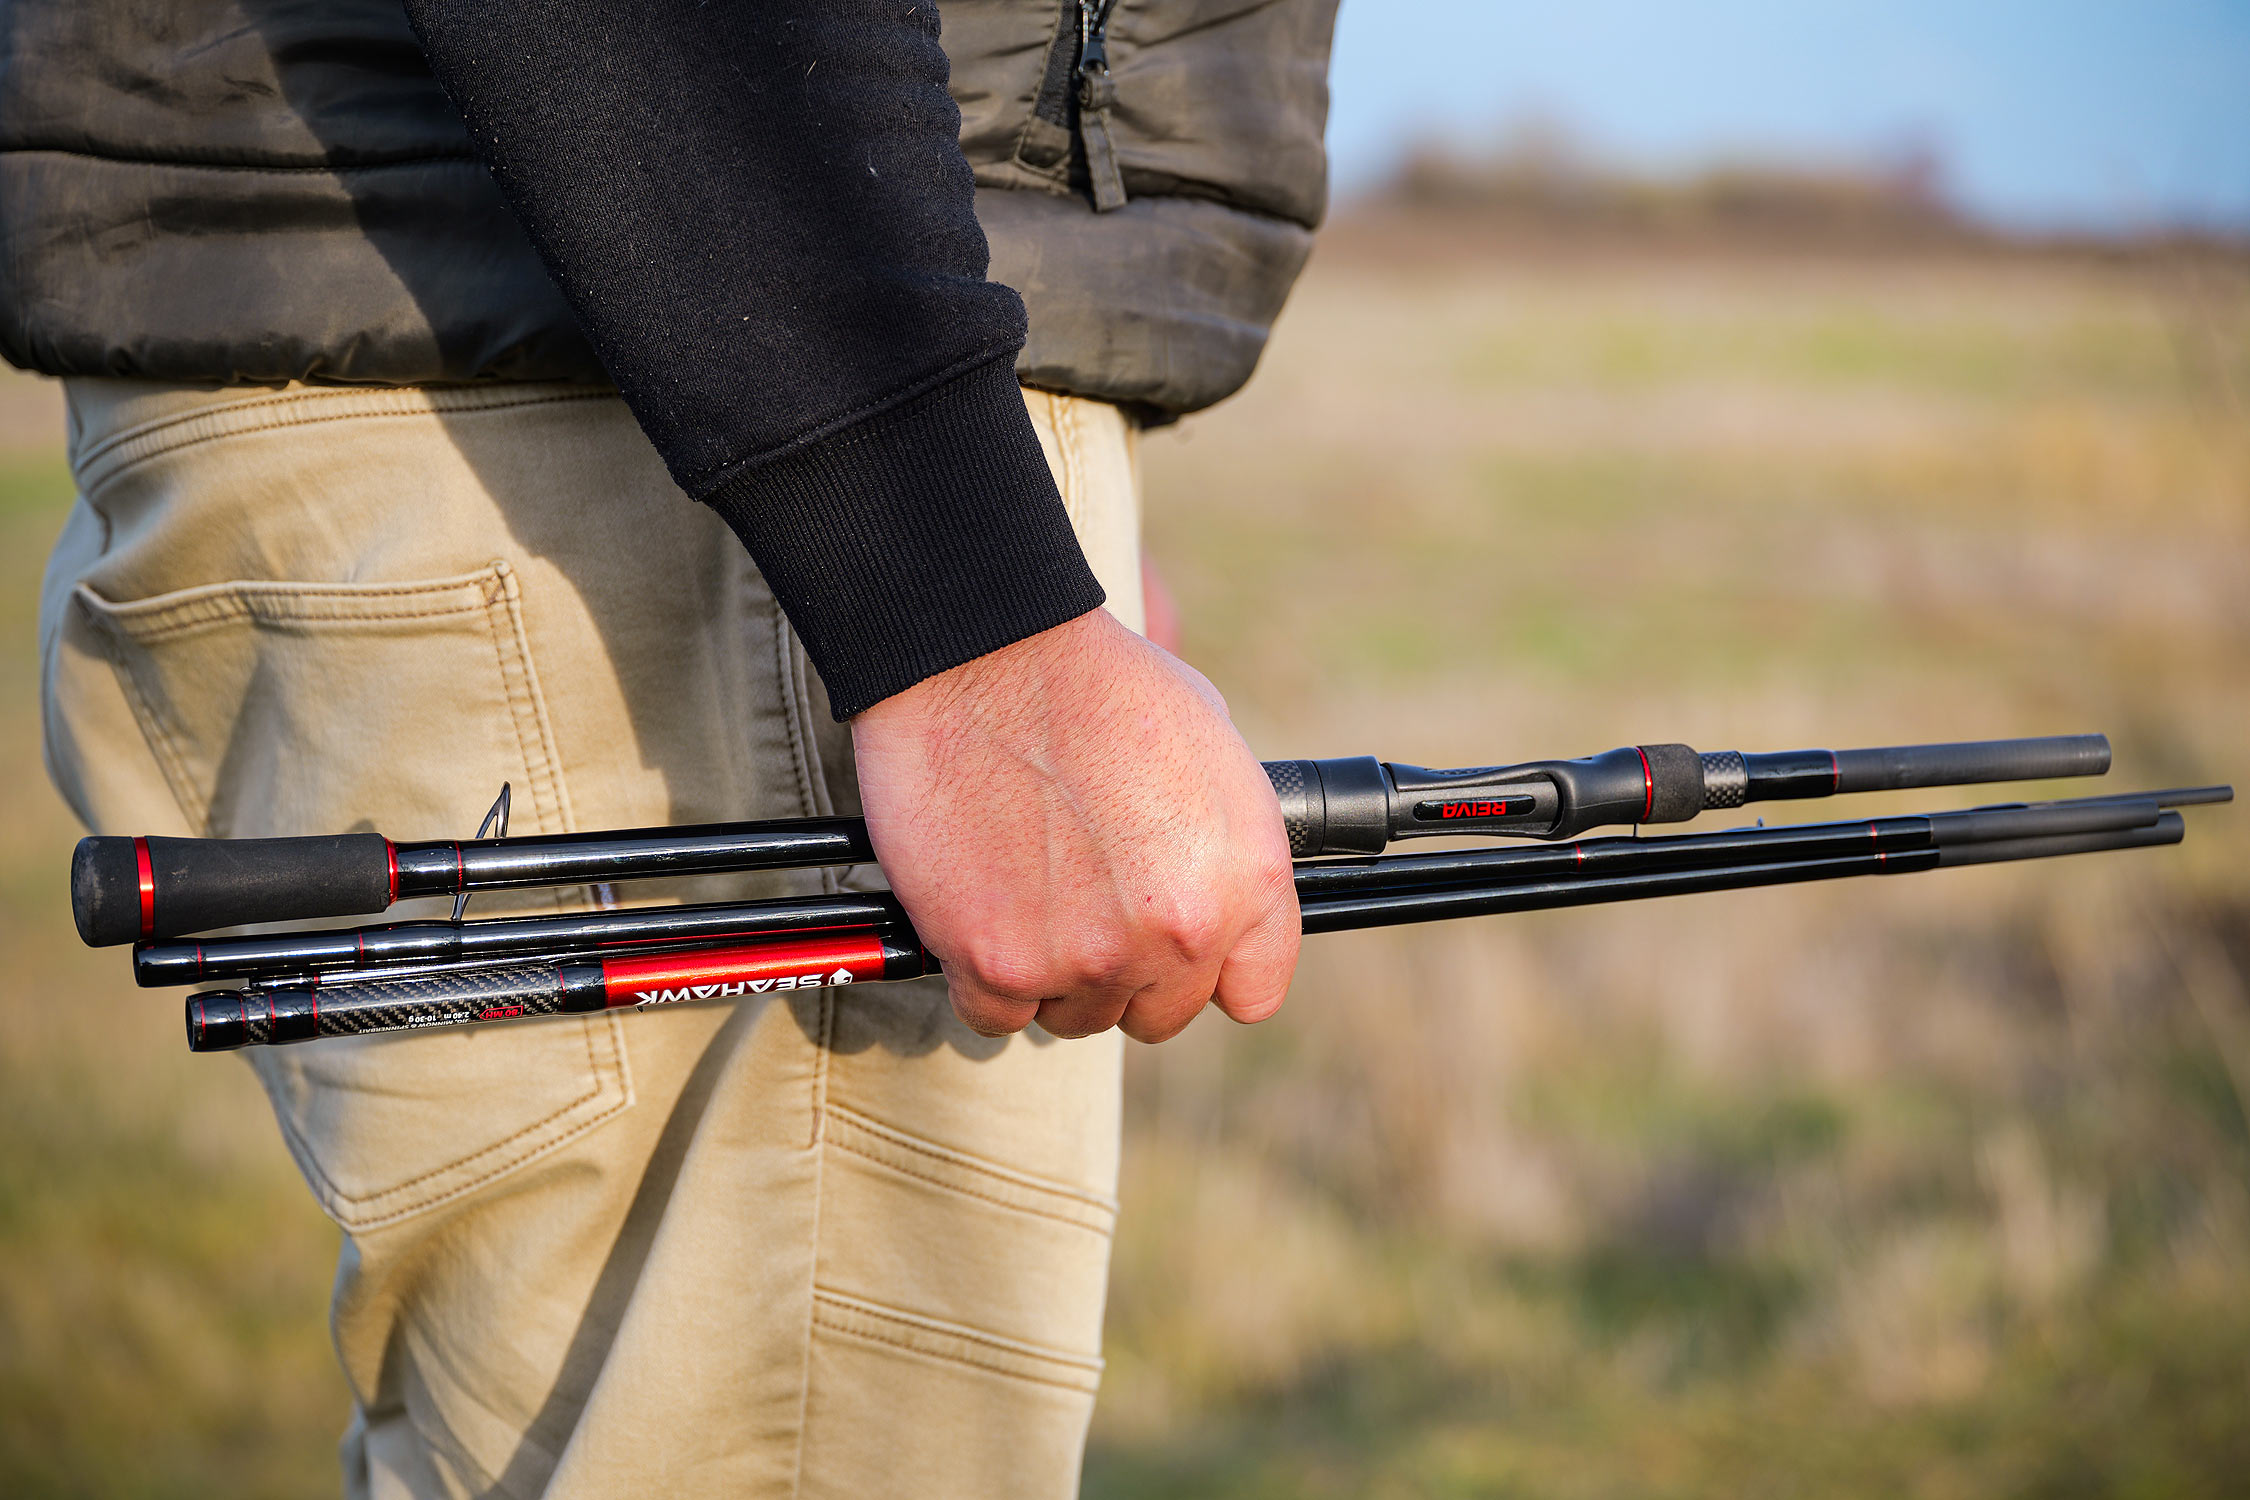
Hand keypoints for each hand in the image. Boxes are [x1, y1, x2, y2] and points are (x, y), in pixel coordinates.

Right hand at [850, 609, 1299, 1041]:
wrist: (985, 652)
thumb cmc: (1097, 682)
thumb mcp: (1213, 747)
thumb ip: (1224, 844)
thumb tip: (1217, 902)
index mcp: (1245, 879)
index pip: (1252, 992)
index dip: (1207, 970)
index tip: (1175, 951)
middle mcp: (1178, 931)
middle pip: (1156, 1013)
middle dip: (1122, 969)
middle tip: (1080, 903)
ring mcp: (1088, 956)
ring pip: (1073, 1016)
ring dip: (1050, 972)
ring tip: (1024, 887)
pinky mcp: (998, 964)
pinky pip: (994, 1014)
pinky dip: (980, 974)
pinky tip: (978, 907)